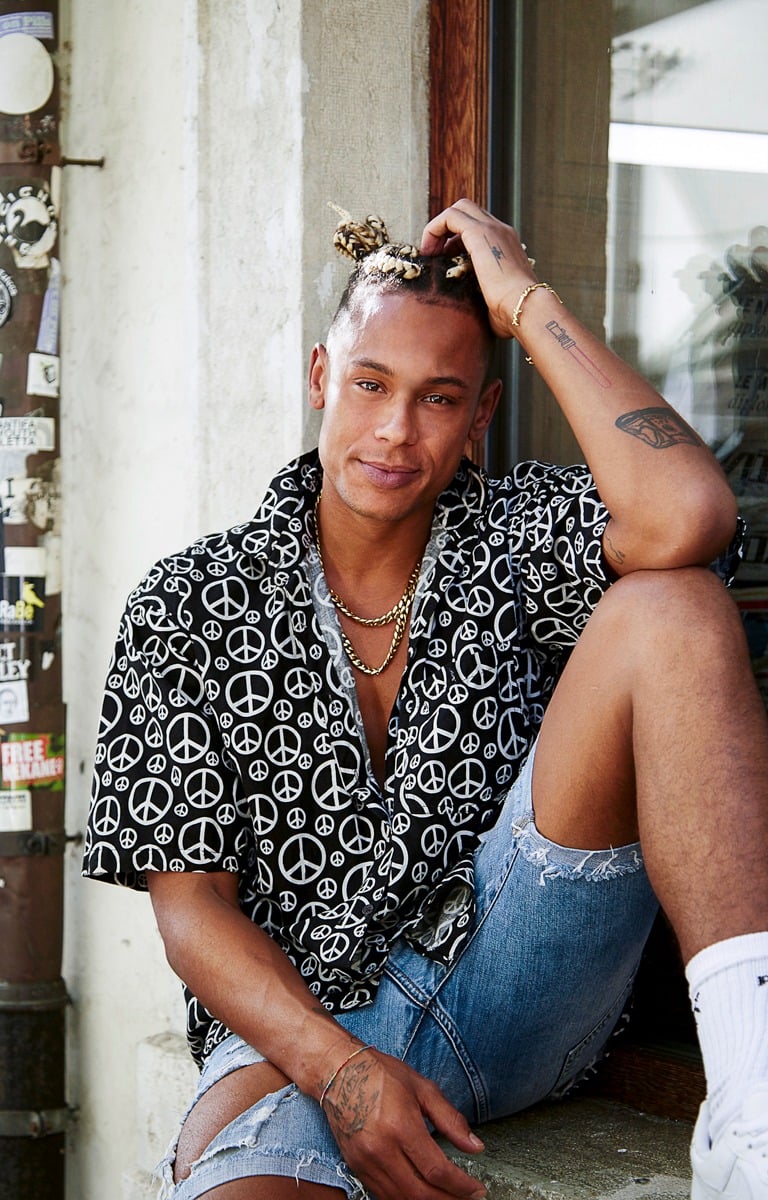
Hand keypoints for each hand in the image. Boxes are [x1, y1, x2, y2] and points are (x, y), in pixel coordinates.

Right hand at [322, 1047, 486, 1199]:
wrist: (338, 1071)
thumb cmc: (381, 1074)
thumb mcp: (422, 1088)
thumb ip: (450, 1119)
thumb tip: (475, 1146)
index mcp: (400, 1126)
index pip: (437, 1171)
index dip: (461, 1186)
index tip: (477, 1190)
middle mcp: (380, 1149)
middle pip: (421, 1193)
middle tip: (468, 1198)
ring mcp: (365, 1161)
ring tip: (448, 1197)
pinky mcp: (356, 1167)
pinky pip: (384, 1195)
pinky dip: (406, 1199)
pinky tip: (422, 1193)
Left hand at [421, 198, 537, 339]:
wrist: (525, 308)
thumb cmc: (513, 314)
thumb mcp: (496, 302)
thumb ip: (484, 298)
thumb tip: (475, 315)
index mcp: (507, 245)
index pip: (478, 227)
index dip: (456, 240)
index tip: (445, 262)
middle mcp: (501, 232)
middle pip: (468, 211)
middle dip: (447, 228)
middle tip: (435, 255)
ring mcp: (492, 229)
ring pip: (459, 208)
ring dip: (439, 227)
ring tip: (430, 254)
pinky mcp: (480, 233)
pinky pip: (449, 216)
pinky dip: (434, 229)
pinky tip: (430, 252)